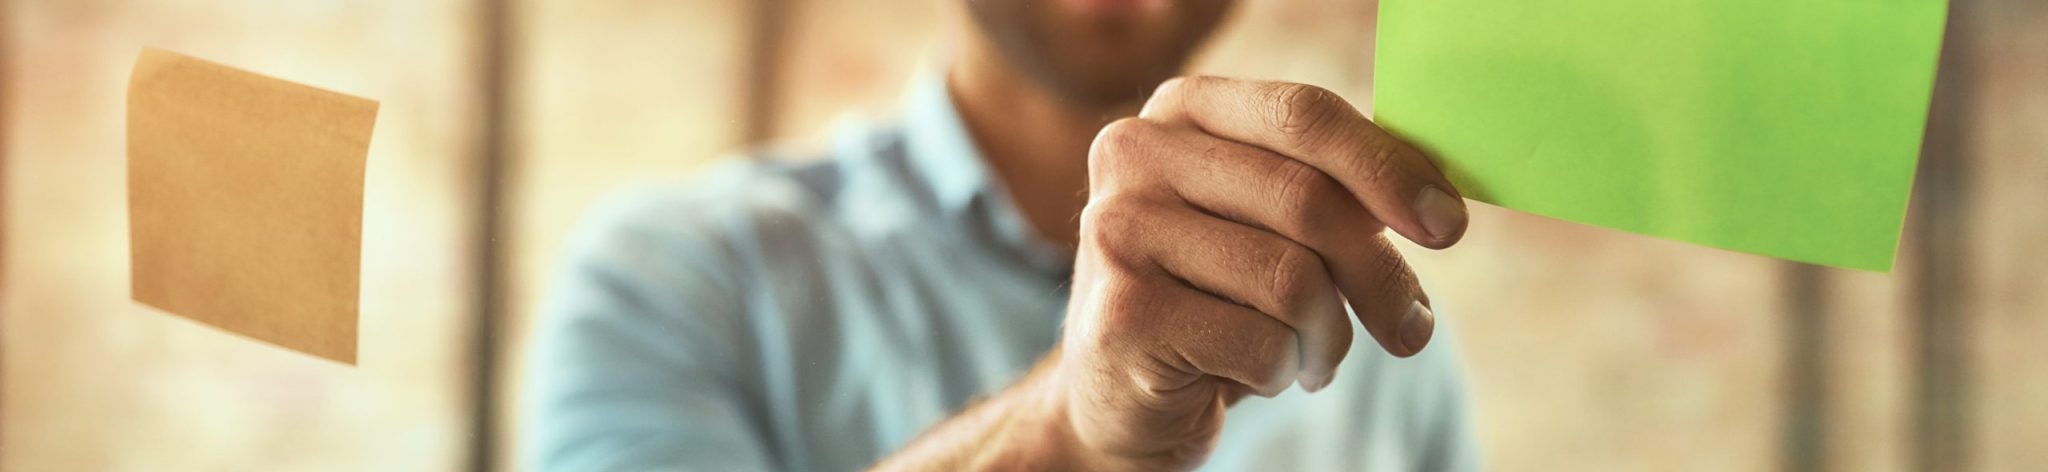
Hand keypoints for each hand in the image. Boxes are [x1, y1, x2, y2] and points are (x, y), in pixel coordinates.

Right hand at [1047, 76, 1469, 469]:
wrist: (1117, 393)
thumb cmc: (1212, 299)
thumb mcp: (1265, 226)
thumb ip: (1330, 191)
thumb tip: (1435, 202)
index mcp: (1179, 111)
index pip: (1302, 114)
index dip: (1387, 167)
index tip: (1449, 224)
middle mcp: (1135, 155)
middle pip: (1306, 200)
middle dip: (1379, 275)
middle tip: (1411, 328)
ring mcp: (1119, 231)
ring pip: (1292, 280)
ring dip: (1327, 335)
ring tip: (1311, 355)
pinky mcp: (1124, 315)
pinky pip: (1261, 344)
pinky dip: (1283, 372)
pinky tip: (1255, 374)